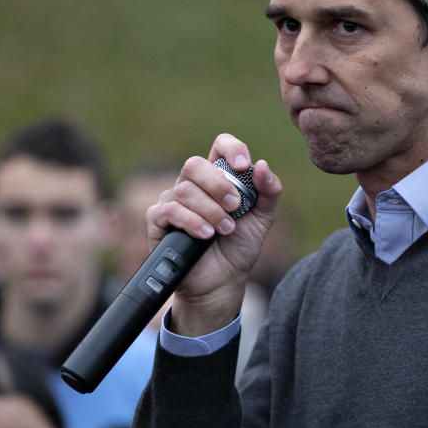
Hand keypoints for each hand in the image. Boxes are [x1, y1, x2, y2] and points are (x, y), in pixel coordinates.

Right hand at [146, 134, 281, 335]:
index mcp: (219, 177)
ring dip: (210, 211)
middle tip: (235, 208)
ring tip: (225, 230)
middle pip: (195, 163)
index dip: (231, 149)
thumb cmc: (239, 247)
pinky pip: (169, 209)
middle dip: (219, 185)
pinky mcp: (158, 221)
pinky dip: (192, 221)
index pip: (220, 146)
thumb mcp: (263, 220)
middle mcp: (193, 185)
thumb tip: (261, 165)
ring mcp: (173, 201)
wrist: (222, 282)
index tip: (243, 166)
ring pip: (185, 189)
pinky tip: (206, 235)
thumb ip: (269, 192)